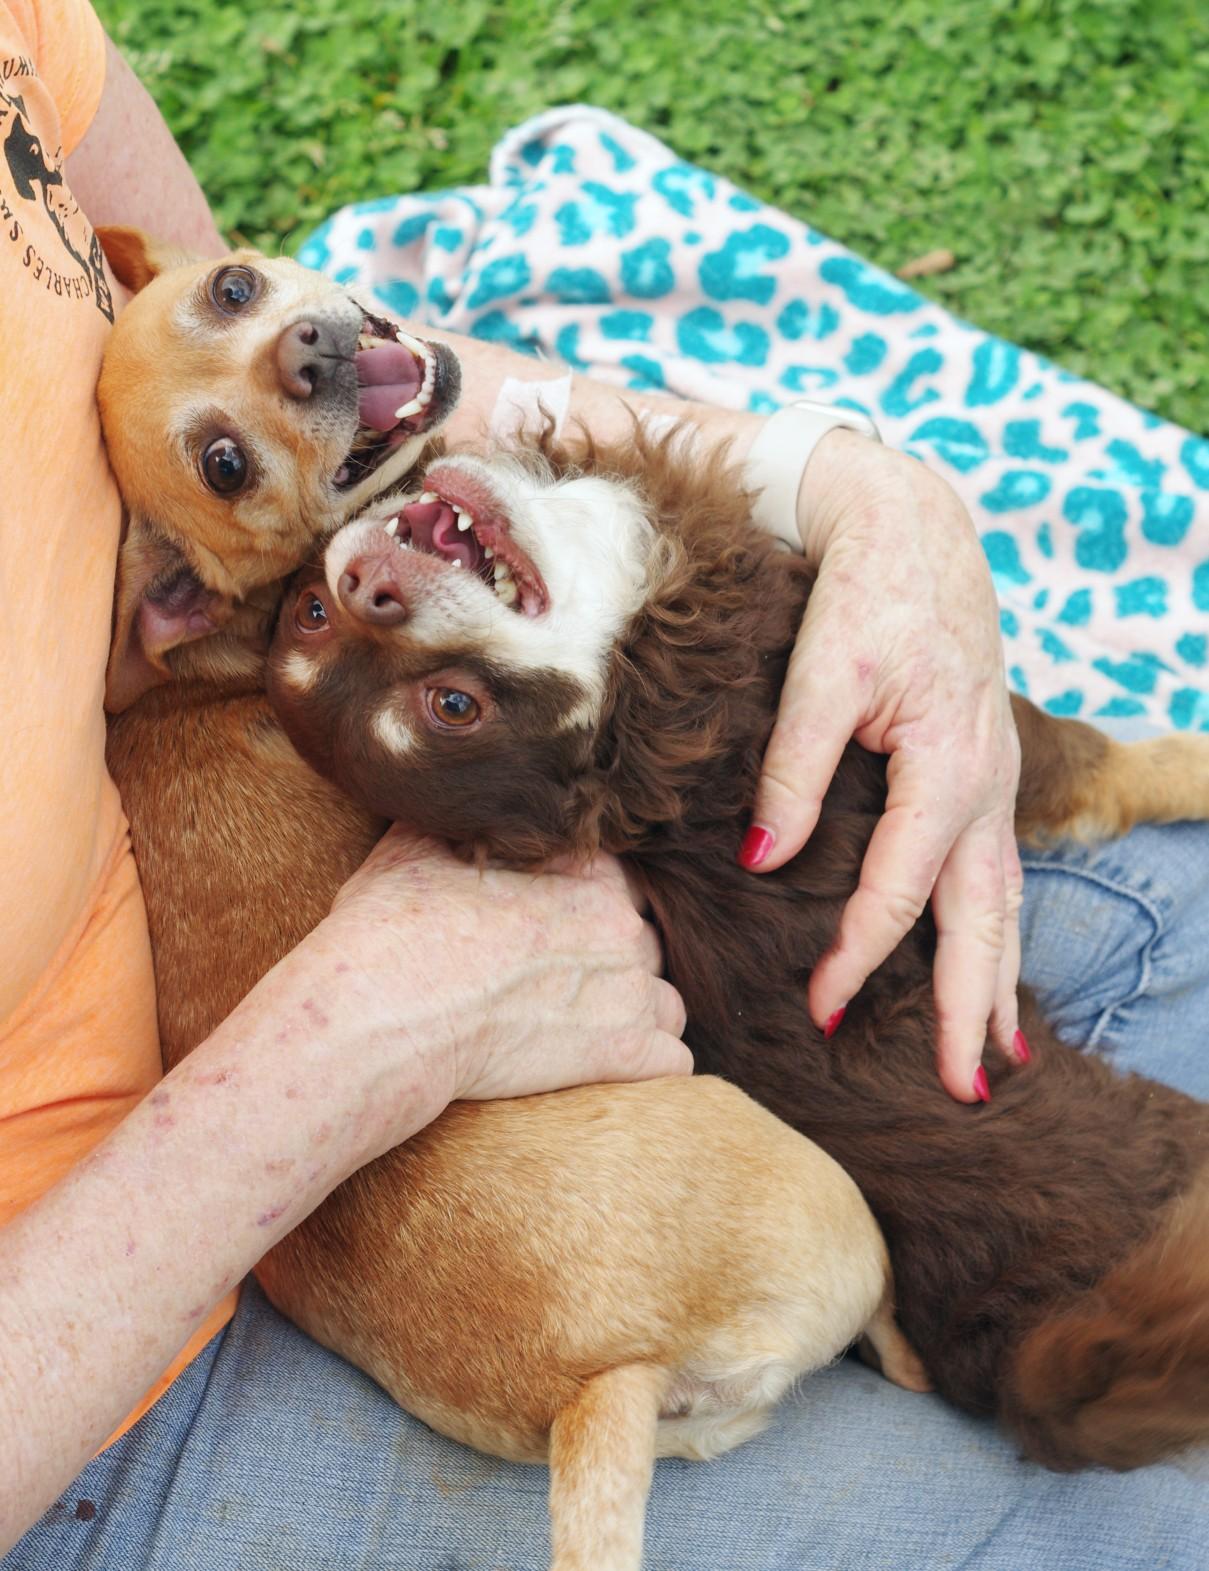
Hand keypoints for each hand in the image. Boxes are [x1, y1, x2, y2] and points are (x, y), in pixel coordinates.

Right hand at [280, 826, 689, 1163]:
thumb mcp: (419, 843)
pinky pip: (674, 1063)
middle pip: (645, 941)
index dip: (590, 903)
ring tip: (586, 1029)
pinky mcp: (623, 1057)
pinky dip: (651, 1066)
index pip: (622, 880)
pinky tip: (612, 1068)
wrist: (384, 1014)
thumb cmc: (392, 926)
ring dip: (639, 1014)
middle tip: (561, 985)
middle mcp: (620, 926)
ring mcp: (628, 993)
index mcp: (585, 871)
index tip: (557, 929)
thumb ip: (464, 821)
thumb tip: (462, 797)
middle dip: (614, 960)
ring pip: (667, 1002)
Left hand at [745, 432, 1023, 1102]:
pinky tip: (990, 960)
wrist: (912, 525)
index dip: (860, 956)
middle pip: (985, 918)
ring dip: (1000, 979)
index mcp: (947, 768)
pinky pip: (998, 866)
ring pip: (1005, 899)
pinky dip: (997, 925)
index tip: (822, 1010)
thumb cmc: (864, 592)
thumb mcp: (820, 677)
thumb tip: (764, 861)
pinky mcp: (982, 770)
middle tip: (963, 1090)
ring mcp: (994, 779)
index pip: (900, 890)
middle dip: (975, 1008)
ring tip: (996, 1054)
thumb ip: (792, 772)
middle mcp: (986, 785)